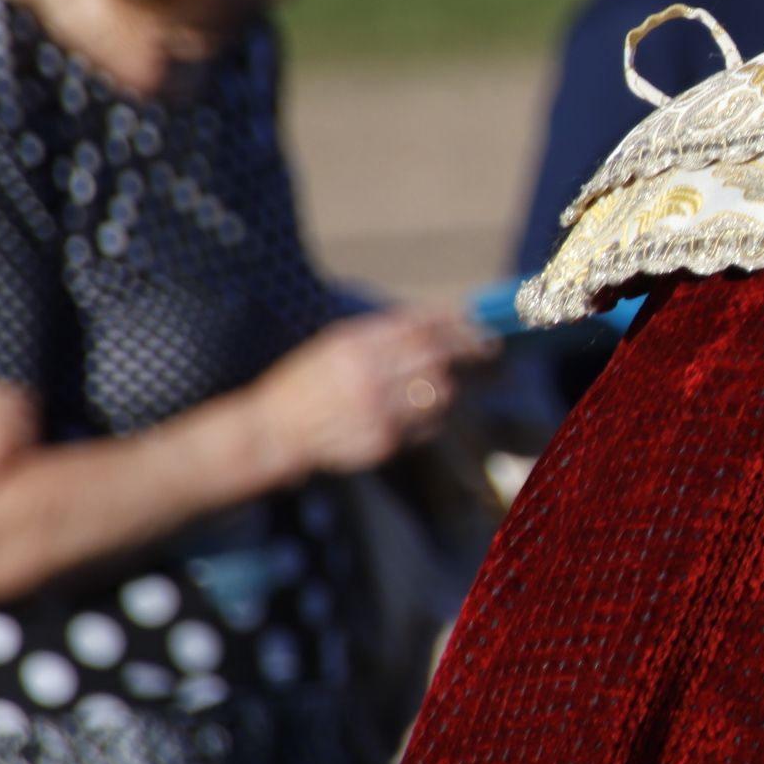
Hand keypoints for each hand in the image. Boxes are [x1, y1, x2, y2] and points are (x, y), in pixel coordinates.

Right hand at [249, 308, 495, 478]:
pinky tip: (418, 413)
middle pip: (438, 358)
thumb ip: (380, 332)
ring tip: (448, 383)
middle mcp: (368, 375)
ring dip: (450, 386)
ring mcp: (377, 411)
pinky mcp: (382, 442)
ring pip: (440, 393)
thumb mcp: (335, 343)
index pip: (420, 327)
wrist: (273, 430)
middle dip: (470, 350)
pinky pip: (426, 427)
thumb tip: (433, 320)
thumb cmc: (305, 382)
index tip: (477, 321)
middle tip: (489, 349)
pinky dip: (431, 418)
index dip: (456, 322)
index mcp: (356, 345)